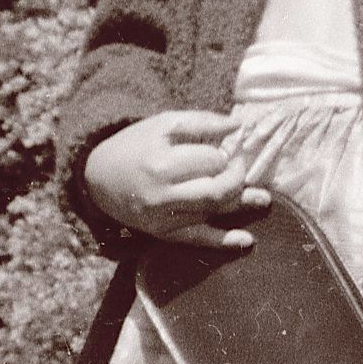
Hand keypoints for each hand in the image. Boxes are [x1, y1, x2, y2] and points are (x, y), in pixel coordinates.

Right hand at [82, 111, 279, 250]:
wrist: (99, 177)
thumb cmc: (136, 145)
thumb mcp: (164, 124)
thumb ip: (202, 122)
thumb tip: (239, 125)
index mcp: (162, 163)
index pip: (211, 160)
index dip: (226, 154)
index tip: (230, 149)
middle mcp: (162, 194)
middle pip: (216, 190)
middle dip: (237, 178)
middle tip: (241, 168)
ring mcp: (163, 217)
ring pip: (212, 211)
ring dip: (240, 204)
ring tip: (263, 198)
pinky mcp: (163, 233)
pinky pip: (197, 240)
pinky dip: (223, 241)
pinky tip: (247, 239)